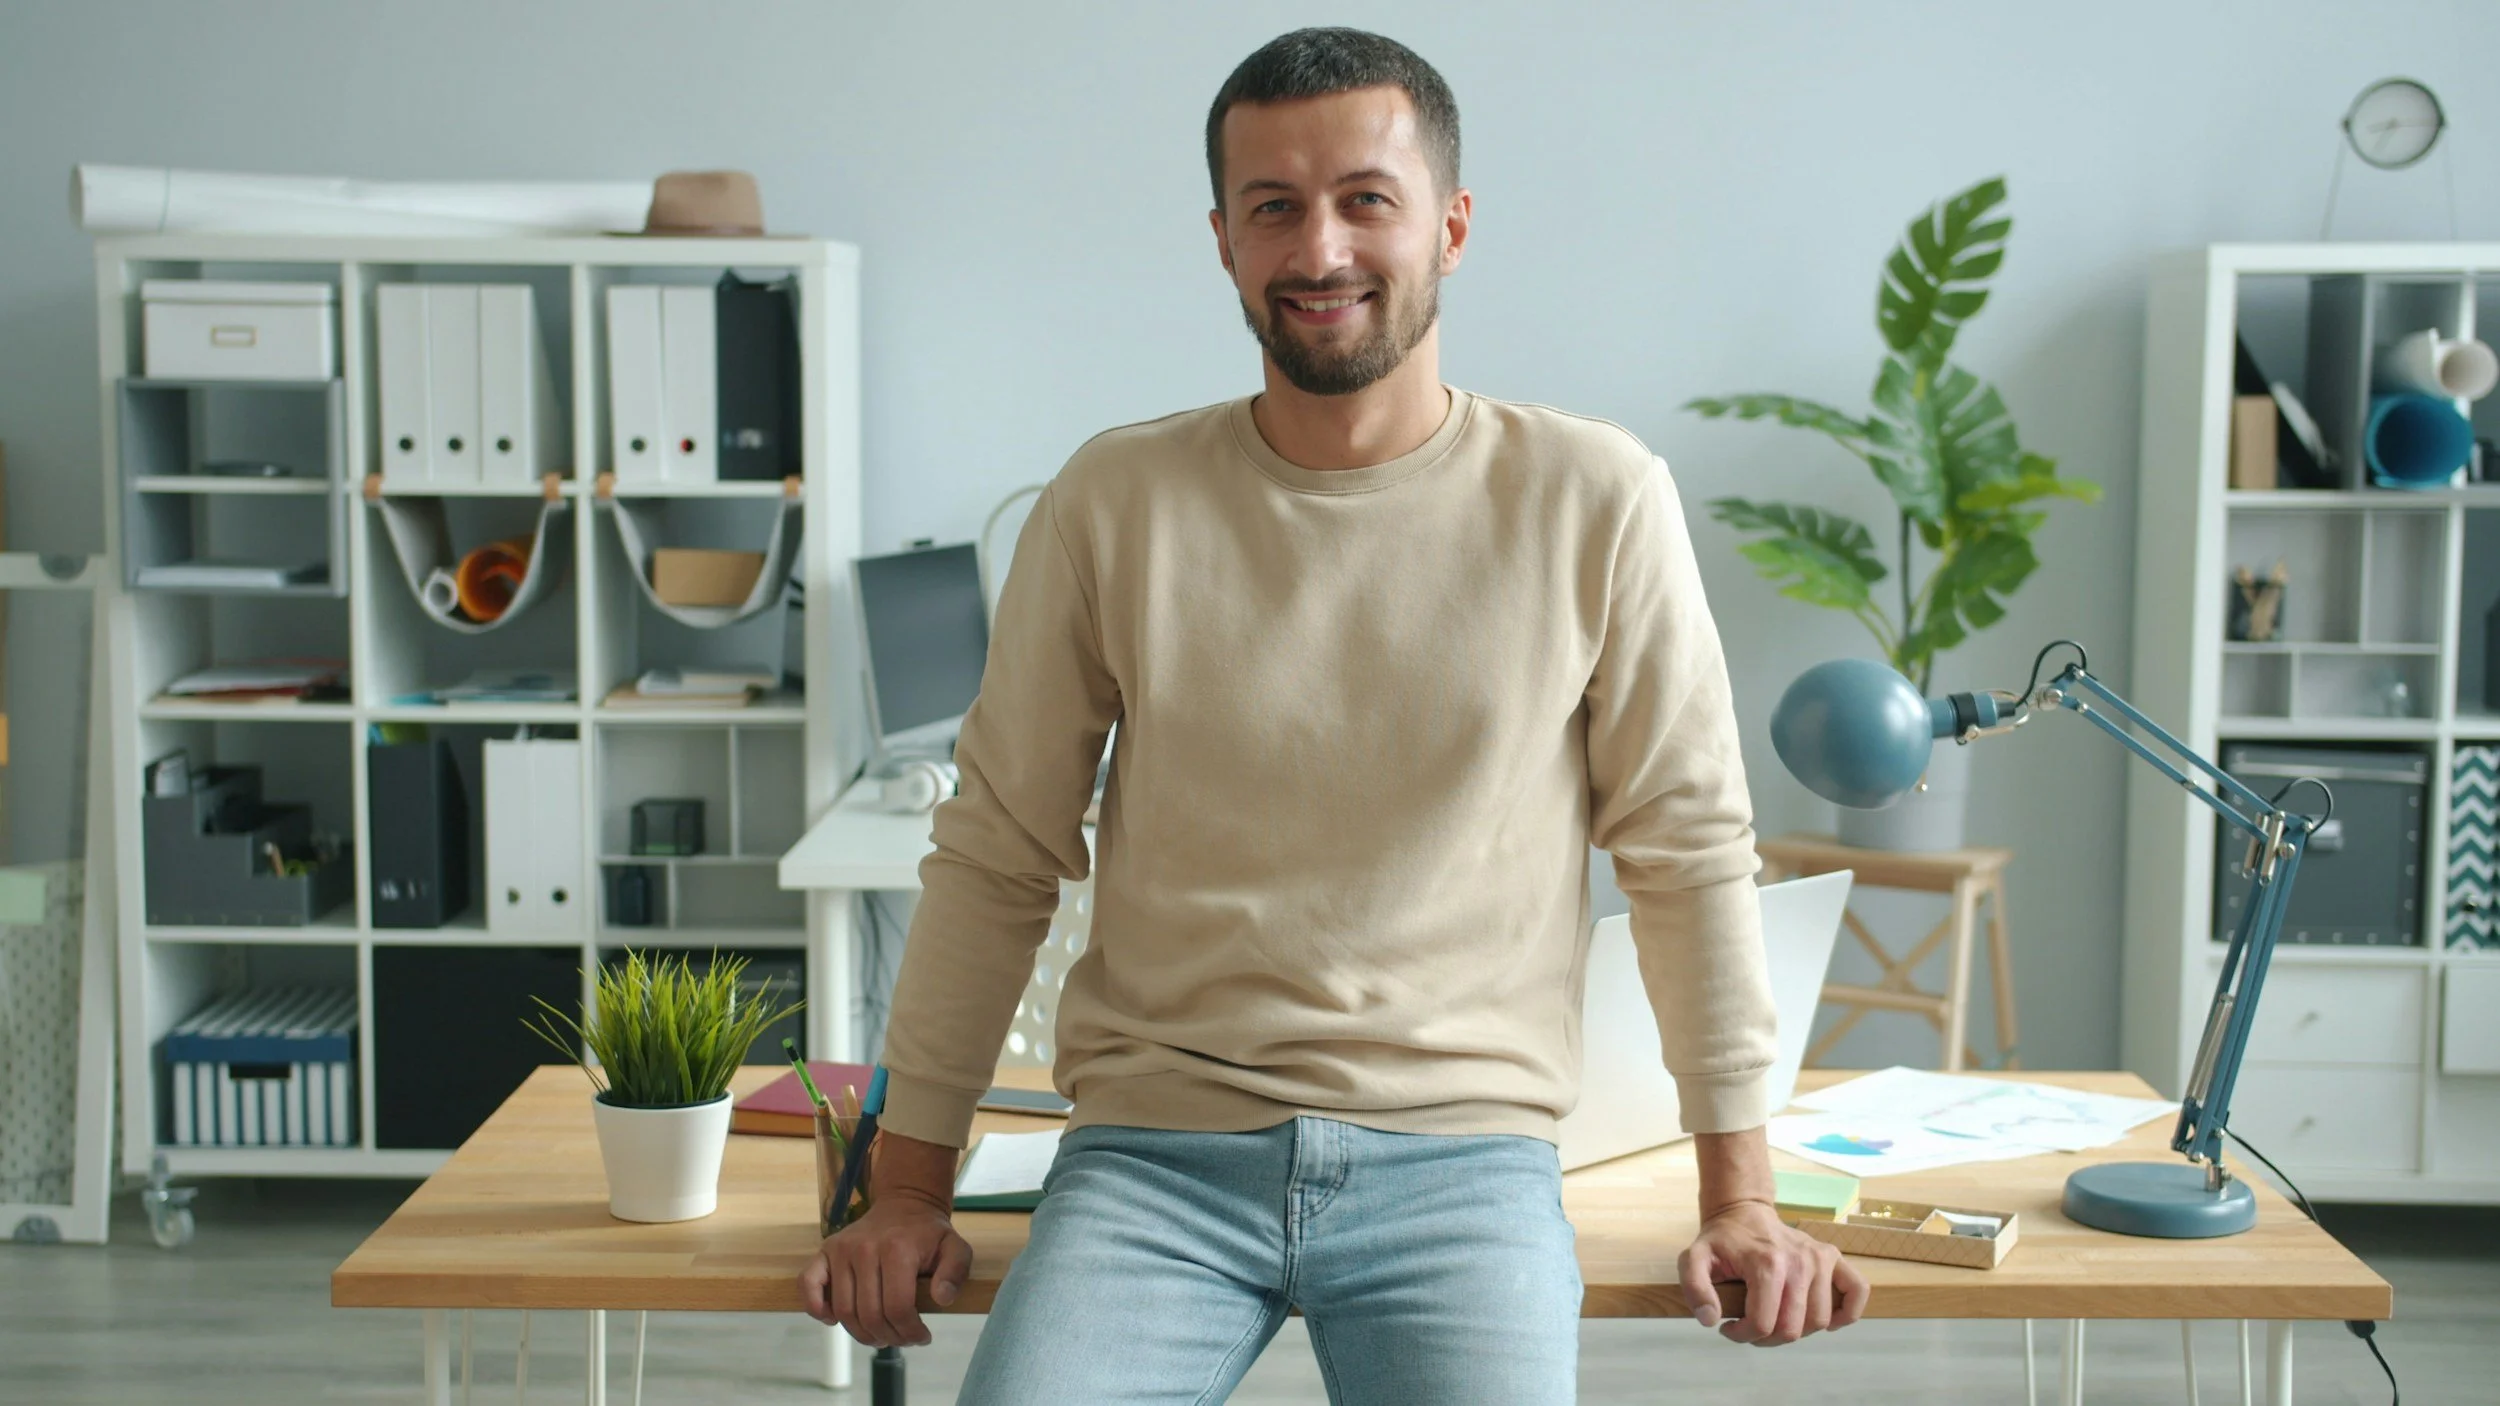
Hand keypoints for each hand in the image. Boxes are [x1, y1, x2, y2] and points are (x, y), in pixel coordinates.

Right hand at [799, 1193, 973, 1346]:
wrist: (905, 1204)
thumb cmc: (929, 1233)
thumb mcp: (955, 1248)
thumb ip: (955, 1272)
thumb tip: (942, 1299)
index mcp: (896, 1249)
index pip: (897, 1307)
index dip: (910, 1331)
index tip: (922, 1337)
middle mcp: (863, 1248)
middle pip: (870, 1314)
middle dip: (889, 1336)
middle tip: (903, 1339)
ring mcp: (840, 1249)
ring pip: (843, 1310)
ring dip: (861, 1334)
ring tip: (881, 1336)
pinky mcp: (825, 1251)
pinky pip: (808, 1284)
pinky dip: (816, 1308)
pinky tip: (834, 1320)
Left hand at [1678, 1200, 1868, 1345]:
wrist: (1744, 1212)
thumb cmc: (1721, 1241)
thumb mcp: (1694, 1258)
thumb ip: (1694, 1288)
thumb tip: (1711, 1319)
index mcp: (1766, 1262)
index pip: (1764, 1324)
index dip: (1743, 1335)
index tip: (1729, 1327)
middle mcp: (1799, 1260)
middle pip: (1793, 1328)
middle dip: (1768, 1338)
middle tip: (1752, 1326)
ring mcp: (1820, 1257)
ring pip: (1820, 1320)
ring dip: (1798, 1331)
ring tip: (1776, 1318)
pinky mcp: (1834, 1256)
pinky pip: (1857, 1291)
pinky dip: (1847, 1313)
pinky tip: (1825, 1319)